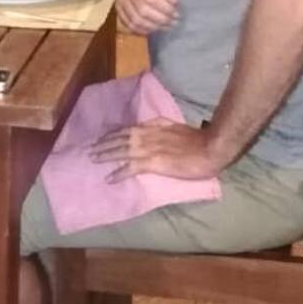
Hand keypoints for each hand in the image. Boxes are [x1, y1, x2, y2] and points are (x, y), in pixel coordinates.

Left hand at [88, 121, 222, 182]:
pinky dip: (118, 172)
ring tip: (93, 159)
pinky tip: (109, 178)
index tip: (105, 134)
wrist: (211, 148)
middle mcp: (148, 134)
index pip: (130, 127)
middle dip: (105, 142)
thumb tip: (157, 133)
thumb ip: (165, 130)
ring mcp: (149, 148)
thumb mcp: (178, 128)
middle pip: (120, 137)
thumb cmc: (200, 141)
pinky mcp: (152, 162)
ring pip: (121, 150)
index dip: (115, 132)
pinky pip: (130, 167)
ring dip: (105, 154)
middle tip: (91, 147)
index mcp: (155, 125)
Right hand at [115, 0, 178, 34]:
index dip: (165, 9)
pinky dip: (141, 30)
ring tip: (165, 27)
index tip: (177, 14)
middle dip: (161, 20)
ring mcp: (121, 1)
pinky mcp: (118, 9)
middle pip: (143, 11)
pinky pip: (128, 24)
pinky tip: (152, 29)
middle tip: (174, 23)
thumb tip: (174, 3)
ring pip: (135, 20)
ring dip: (153, 27)